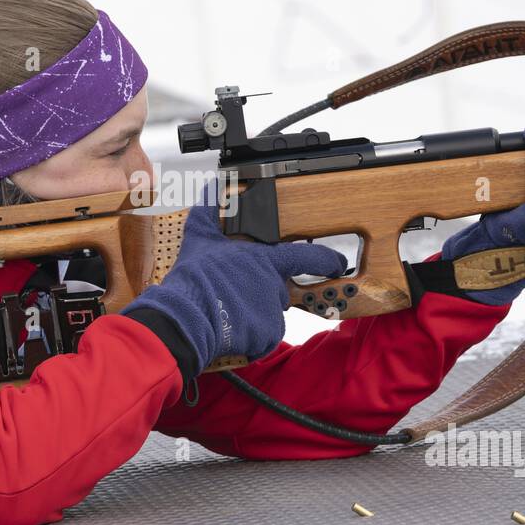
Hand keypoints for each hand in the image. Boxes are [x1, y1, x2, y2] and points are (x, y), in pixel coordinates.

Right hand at [122, 188, 347, 370]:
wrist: (186, 315)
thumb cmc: (195, 278)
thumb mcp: (200, 238)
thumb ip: (210, 211)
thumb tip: (211, 186)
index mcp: (264, 260)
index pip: (304, 257)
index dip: (325, 260)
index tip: (338, 263)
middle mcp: (274, 284)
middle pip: (278, 292)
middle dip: (260, 295)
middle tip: (233, 296)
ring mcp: (273, 311)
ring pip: (269, 316)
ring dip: (253, 317)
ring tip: (226, 313)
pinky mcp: (268, 334)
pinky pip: (264, 338)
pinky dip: (251, 338)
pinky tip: (231, 330)